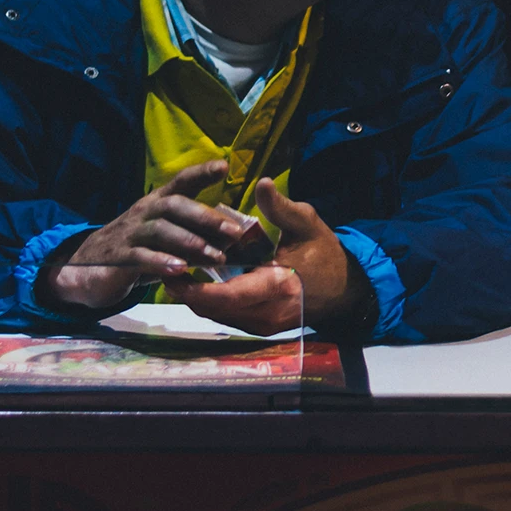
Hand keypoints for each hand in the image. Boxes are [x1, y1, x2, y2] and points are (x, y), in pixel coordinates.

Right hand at [41, 161, 247, 310]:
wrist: (86, 268)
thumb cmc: (138, 249)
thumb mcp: (167, 238)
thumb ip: (195, 234)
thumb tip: (232, 238)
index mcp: (157, 203)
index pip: (180, 182)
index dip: (200, 173)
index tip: (223, 167)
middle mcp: (143, 213)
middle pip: (174, 206)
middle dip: (206, 218)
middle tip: (234, 233)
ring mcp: (129, 234)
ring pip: (160, 231)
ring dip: (190, 243)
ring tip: (216, 257)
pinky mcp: (118, 258)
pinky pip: (140, 257)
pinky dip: (162, 262)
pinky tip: (181, 270)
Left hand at [165, 177, 364, 334]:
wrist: (345, 291)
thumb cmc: (325, 254)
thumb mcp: (307, 224)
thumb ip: (281, 207)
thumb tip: (262, 182)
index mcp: (278, 287)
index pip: (228, 296)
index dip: (196, 289)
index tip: (172, 272)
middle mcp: (266, 313)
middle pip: (214, 309)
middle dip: (186, 292)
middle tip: (164, 267)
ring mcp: (263, 324)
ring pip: (217, 315)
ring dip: (195, 298)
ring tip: (176, 273)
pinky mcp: (260, 327)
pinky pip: (227, 316)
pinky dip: (210, 301)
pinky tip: (198, 282)